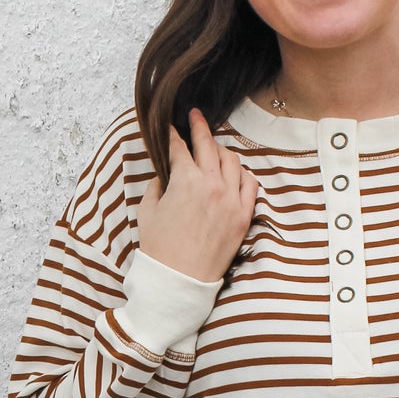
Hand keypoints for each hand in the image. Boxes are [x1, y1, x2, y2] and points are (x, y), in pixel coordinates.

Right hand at [137, 109, 257, 282]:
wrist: (179, 281)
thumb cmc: (159, 248)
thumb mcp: (148, 211)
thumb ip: (157, 185)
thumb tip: (165, 173)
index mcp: (185, 181)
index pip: (179, 148)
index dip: (172, 134)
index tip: (170, 127)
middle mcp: (212, 185)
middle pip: (208, 145)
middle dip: (199, 127)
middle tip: (195, 116)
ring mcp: (232, 199)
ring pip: (232, 161)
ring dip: (220, 150)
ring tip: (213, 148)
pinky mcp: (244, 216)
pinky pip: (250, 183)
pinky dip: (242, 173)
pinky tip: (234, 172)